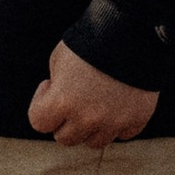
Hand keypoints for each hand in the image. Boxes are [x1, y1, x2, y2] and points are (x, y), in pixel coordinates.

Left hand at [26, 42, 159, 146]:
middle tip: (73, 98)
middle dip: (64, 120)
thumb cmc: (90, 41)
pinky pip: (121, 135)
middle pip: (65, 138)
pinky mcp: (136, 121)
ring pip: (93, 142)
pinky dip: (117, 124)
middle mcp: (87, 118)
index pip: (38, 123)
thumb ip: (55, 86)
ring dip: (90, 127)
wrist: (131, 32)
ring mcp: (113, 123)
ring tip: (95, 103)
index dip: (41, 103)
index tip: (51, 86)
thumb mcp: (59, 59)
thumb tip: (57, 100)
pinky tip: (116, 103)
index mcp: (62, 101)